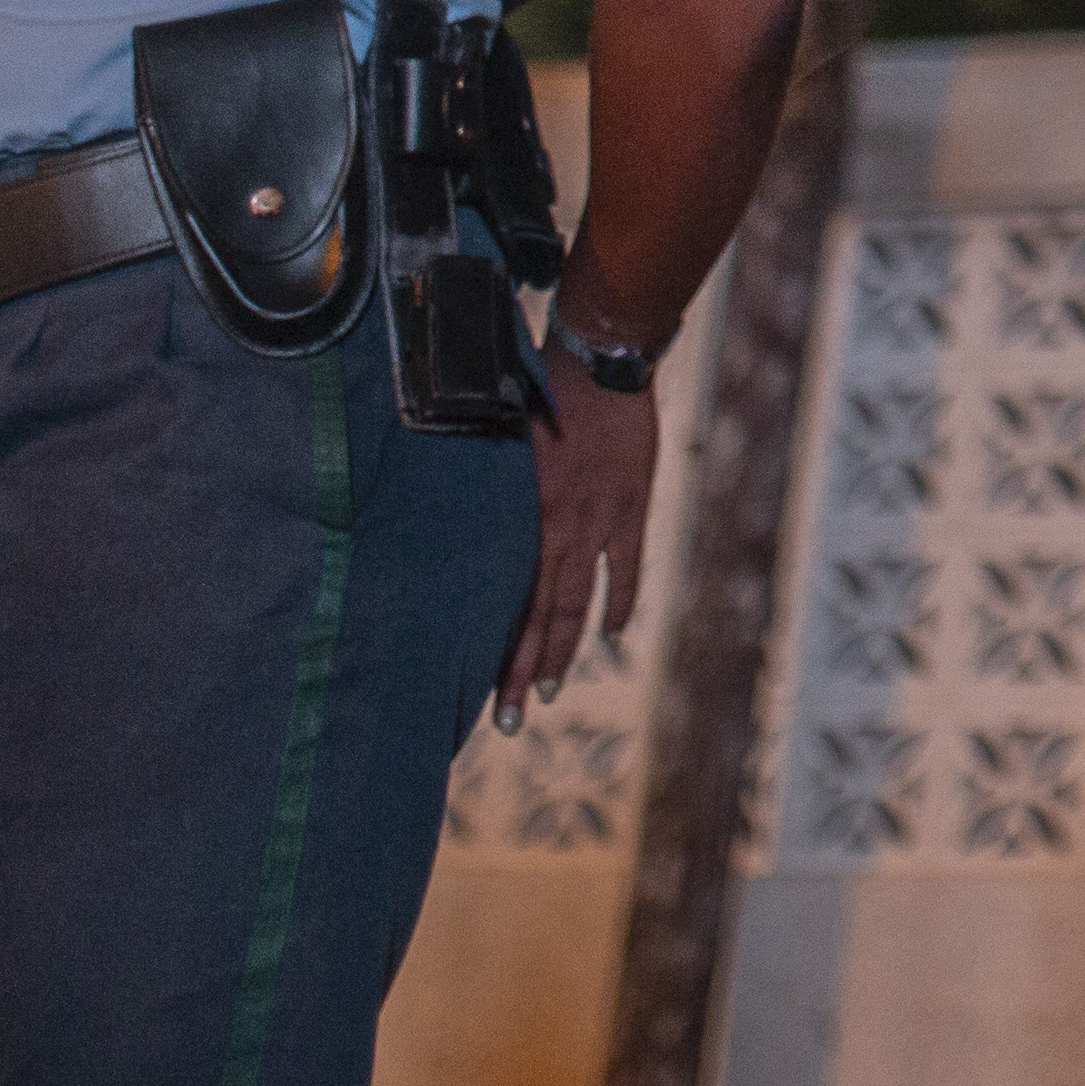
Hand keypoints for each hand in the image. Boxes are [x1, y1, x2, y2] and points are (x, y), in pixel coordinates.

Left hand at [502, 354, 659, 726]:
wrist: (599, 364)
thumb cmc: (538, 393)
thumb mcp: (497, 442)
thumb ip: (486, 492)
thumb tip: (452, 523)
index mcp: (522, 516)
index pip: (506, 600)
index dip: (496, 650)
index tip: (481, 691)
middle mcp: (559, 529)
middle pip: (539, 616)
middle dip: (522, 672)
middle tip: (509, 721)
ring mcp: (599, 521)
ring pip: (578, 602)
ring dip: (562, 651)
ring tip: (548, 693)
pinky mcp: (632, 505)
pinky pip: (626, 566)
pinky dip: (618, 601)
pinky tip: (610, 633)